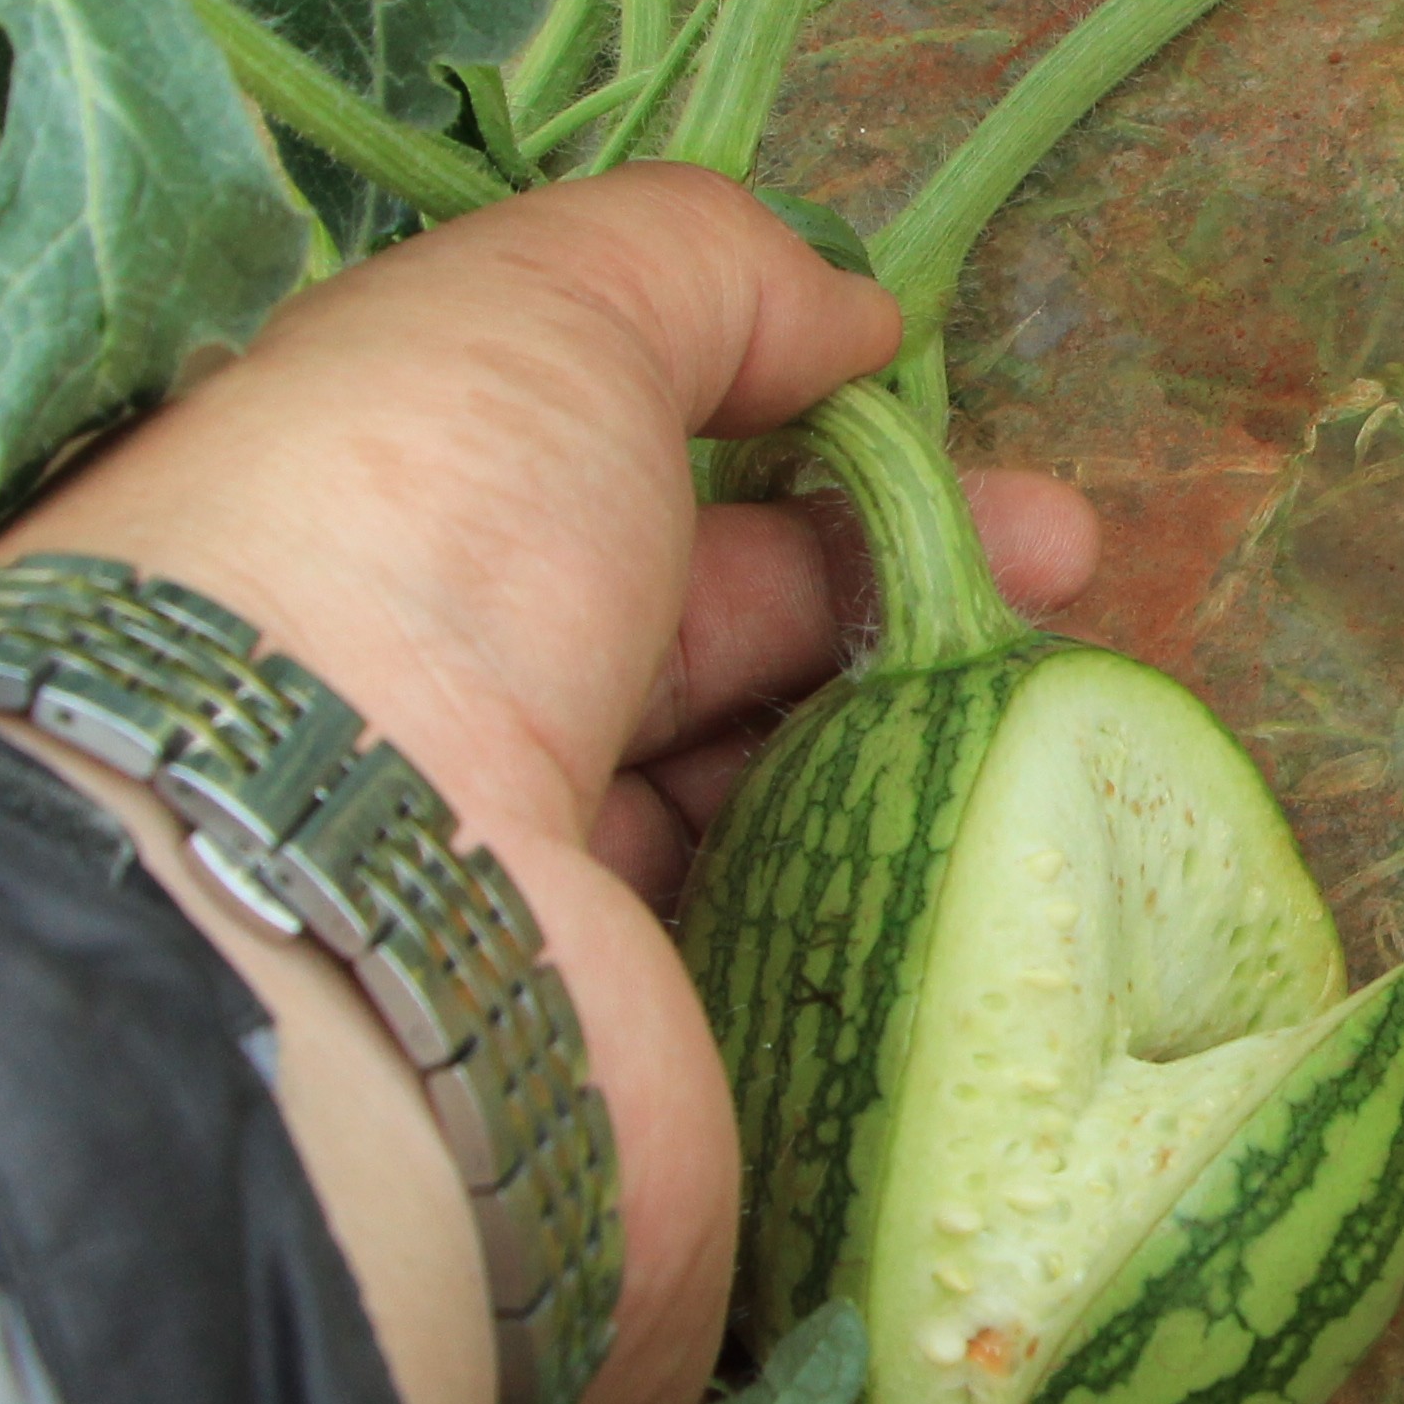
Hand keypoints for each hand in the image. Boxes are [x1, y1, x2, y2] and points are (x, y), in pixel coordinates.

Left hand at [0, 167, 1094, 1403]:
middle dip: (909, 622)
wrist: (332, 927)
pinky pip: (822, 1034)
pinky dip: (927, 962)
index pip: (644, 532)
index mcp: (409, 585)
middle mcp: (465, 779)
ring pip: (782, 858)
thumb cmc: (407, 558)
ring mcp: (562, 970)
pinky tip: (1037, 894)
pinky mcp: (657, 1134)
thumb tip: (854, 314)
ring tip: (1067, 724)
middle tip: (1070, 584)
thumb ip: (697, 269)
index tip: (991, 481)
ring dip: (931, 783)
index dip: (826, 490)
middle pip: (728, 694)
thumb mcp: (537, 315)